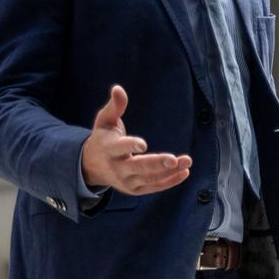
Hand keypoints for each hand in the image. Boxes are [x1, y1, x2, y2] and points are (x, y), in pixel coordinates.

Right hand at [79, 85, 193, 195]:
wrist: (92, 167)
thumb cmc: (103, 138)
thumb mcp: (104, 121)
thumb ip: (114, 106)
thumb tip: (118, 89)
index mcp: (109, 149)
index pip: (120, 148)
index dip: (131, 146)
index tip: (143, 145)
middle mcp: (117, 168)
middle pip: (138, 167)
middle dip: (156, 163)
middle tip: (174, 159)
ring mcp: (126, 181)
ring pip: (149, 178)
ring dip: (170, 172)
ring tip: (187, 161)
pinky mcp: (134, 190)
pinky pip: (154, 187)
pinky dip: (170, 181)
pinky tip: (185, 172)